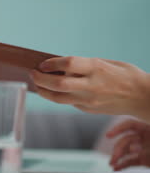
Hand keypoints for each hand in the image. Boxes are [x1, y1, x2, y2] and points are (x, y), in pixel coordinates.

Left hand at [30, 56, 149, 122]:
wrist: (143, 97)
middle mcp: (92, 85)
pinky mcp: (88, 109)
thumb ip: (85, 65)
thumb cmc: (126, 75)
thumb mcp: (108, 63)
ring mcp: (89, 100)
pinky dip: (56, 96)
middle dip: (41, 78)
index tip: (42, 63)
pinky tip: (51, 91)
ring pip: (58, 98)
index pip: (68, 63)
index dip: (51, 63)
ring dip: (43, 91)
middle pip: (58, 83)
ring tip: (37, 85)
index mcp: (97, 68)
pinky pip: (67, 102)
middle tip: (32, 73)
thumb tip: (60, 65)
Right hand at [106, 119, 149, 170]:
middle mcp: (143, 138)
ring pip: (125, 151)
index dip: (118, 128)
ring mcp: (142, 149)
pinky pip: (130, 161)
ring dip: (117, 157)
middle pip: (125, 140)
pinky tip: (116, 168)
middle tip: (114, 157)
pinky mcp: (142, 159)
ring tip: (112, 164)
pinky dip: (122, 165)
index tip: (108, 135)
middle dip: (118, 149)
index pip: (130, 124)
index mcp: (148, 129)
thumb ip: (144, 142)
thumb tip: (132, 146)